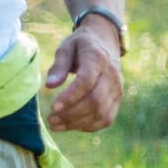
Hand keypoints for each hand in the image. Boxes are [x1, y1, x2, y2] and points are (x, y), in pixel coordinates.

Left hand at [42, 13, 124, 132]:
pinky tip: (71, 125)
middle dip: (71, 114)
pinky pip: (106, 119)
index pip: (86, 81)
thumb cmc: (81, 45)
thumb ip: (58, 66)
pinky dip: (88, 126)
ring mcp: (117, 89)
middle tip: (51, 119)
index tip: (53, 107)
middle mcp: (112, 75)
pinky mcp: (117, 100)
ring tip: (56, 124)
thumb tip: (49, 86)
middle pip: (95, 101)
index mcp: (97, 58)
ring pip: (101, 113)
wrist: (105, 42)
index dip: (70, 97)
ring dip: (77, 123)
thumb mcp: (66, 48)